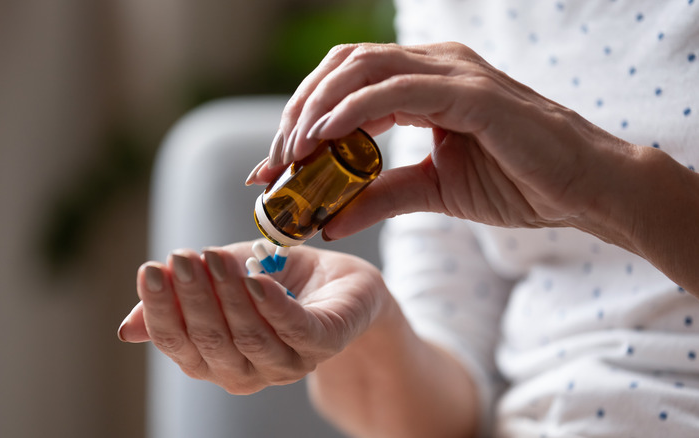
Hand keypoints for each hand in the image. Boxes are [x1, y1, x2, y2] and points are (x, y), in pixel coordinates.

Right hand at [117, 241, 386, 393]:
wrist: (339, 283)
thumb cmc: (275, 282)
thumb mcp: (221, 283)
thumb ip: (182, 300)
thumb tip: (127, 329)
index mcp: (216, 359)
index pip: (178, 343)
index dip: (161, 310)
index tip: (150, 269)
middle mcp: (249, 370)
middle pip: (211, 342)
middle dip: (192, 298)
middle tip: (181, 257)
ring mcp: (288, 361)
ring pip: (249, 337)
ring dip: (228, 296)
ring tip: (213, 257)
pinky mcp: (324, 343)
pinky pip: (295, 331)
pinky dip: (272, 307)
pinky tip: (256, 280)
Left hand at [246, 42, 635, 240]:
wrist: (583, 190)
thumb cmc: (517, 184)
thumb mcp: (431, 192)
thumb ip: (379, 198)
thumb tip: (327, 221)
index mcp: (423, 82)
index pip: (344, 85)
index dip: (301, 120)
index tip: (271, 167)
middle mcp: (433, 65)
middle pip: (340, 69)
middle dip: (297, 114)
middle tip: (272, 164)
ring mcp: (452, 72)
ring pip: (359, 70)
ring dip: (315, 111)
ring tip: (289, 155)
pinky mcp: (470, 92)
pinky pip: (394, 91)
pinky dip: (351, 112)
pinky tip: (322, 140)